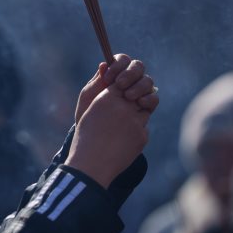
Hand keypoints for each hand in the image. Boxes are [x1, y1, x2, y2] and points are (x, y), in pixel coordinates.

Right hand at [67, 55, 157, 187]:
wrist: (90, 166)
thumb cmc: (85, 137)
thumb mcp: (87, 110)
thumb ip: (99, 88)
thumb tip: (104, 65)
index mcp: (107, 98)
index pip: (124, 79)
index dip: (126, 81)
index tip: (124, 86)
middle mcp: (123, 106)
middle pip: (142, 87)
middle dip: (141, 89)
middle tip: (134, 97)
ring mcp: (135, 121)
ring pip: (147, 106)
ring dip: (141, 109)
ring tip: (129, 118)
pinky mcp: (142, 135)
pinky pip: (144, 126)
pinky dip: (137, 130)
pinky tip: (124, 139)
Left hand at [75, 55, 158, 121]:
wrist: (95, 134)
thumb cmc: (88, 111)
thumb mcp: (89, 96)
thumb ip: (97, 82)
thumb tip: (103, 64)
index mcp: (115, 73)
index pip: (122, 60)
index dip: (118, 66)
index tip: (108, 78)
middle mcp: (130, 79)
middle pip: (138, 67)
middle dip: (130, 73)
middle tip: (120, 84)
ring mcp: (140, 92)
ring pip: (147, 81)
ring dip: (139, 86)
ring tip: (128, 96)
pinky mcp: (147, 106)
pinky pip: (154, 98)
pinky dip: (149, 98)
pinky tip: (140, 103)